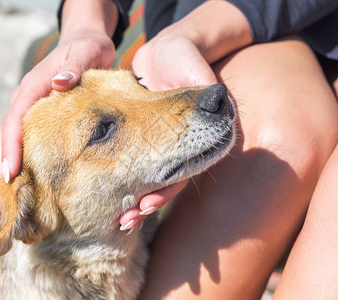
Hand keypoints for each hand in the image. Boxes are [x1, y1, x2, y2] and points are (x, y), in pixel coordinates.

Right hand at [0, 31, 114, 216]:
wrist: (87, 43)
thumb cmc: (88, 49)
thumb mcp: (87, 52)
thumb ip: (74, 67)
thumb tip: (58, 83)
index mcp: (33, 87)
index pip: (16, 121)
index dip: (12, 148)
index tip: (11, 174)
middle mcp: (26, 102)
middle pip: (5, 140)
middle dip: (1, 174)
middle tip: (0, 208)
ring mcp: (30, 112)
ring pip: (11, 147)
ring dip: (5, 178)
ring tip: (4, 210)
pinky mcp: (40, 121)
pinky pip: (26, 146)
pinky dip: (21, 169)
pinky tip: (25, 190)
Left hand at [119, 1, 251, 231]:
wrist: (169, 51)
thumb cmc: (186, 59)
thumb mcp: (198, 74)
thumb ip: (207, 94)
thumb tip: (223, 110)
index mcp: (198, 137)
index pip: (185, 170)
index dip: (166, 189)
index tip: (146, 205)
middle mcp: (184, 146)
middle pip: (167, 181)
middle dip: (148, 201)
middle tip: (127, 220)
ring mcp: (165, 143)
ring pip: (151, 176)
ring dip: (136, 196)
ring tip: (121, 218)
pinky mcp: (147, 137)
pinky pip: (136, 160)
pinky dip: (126, 176)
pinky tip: (114, 194)